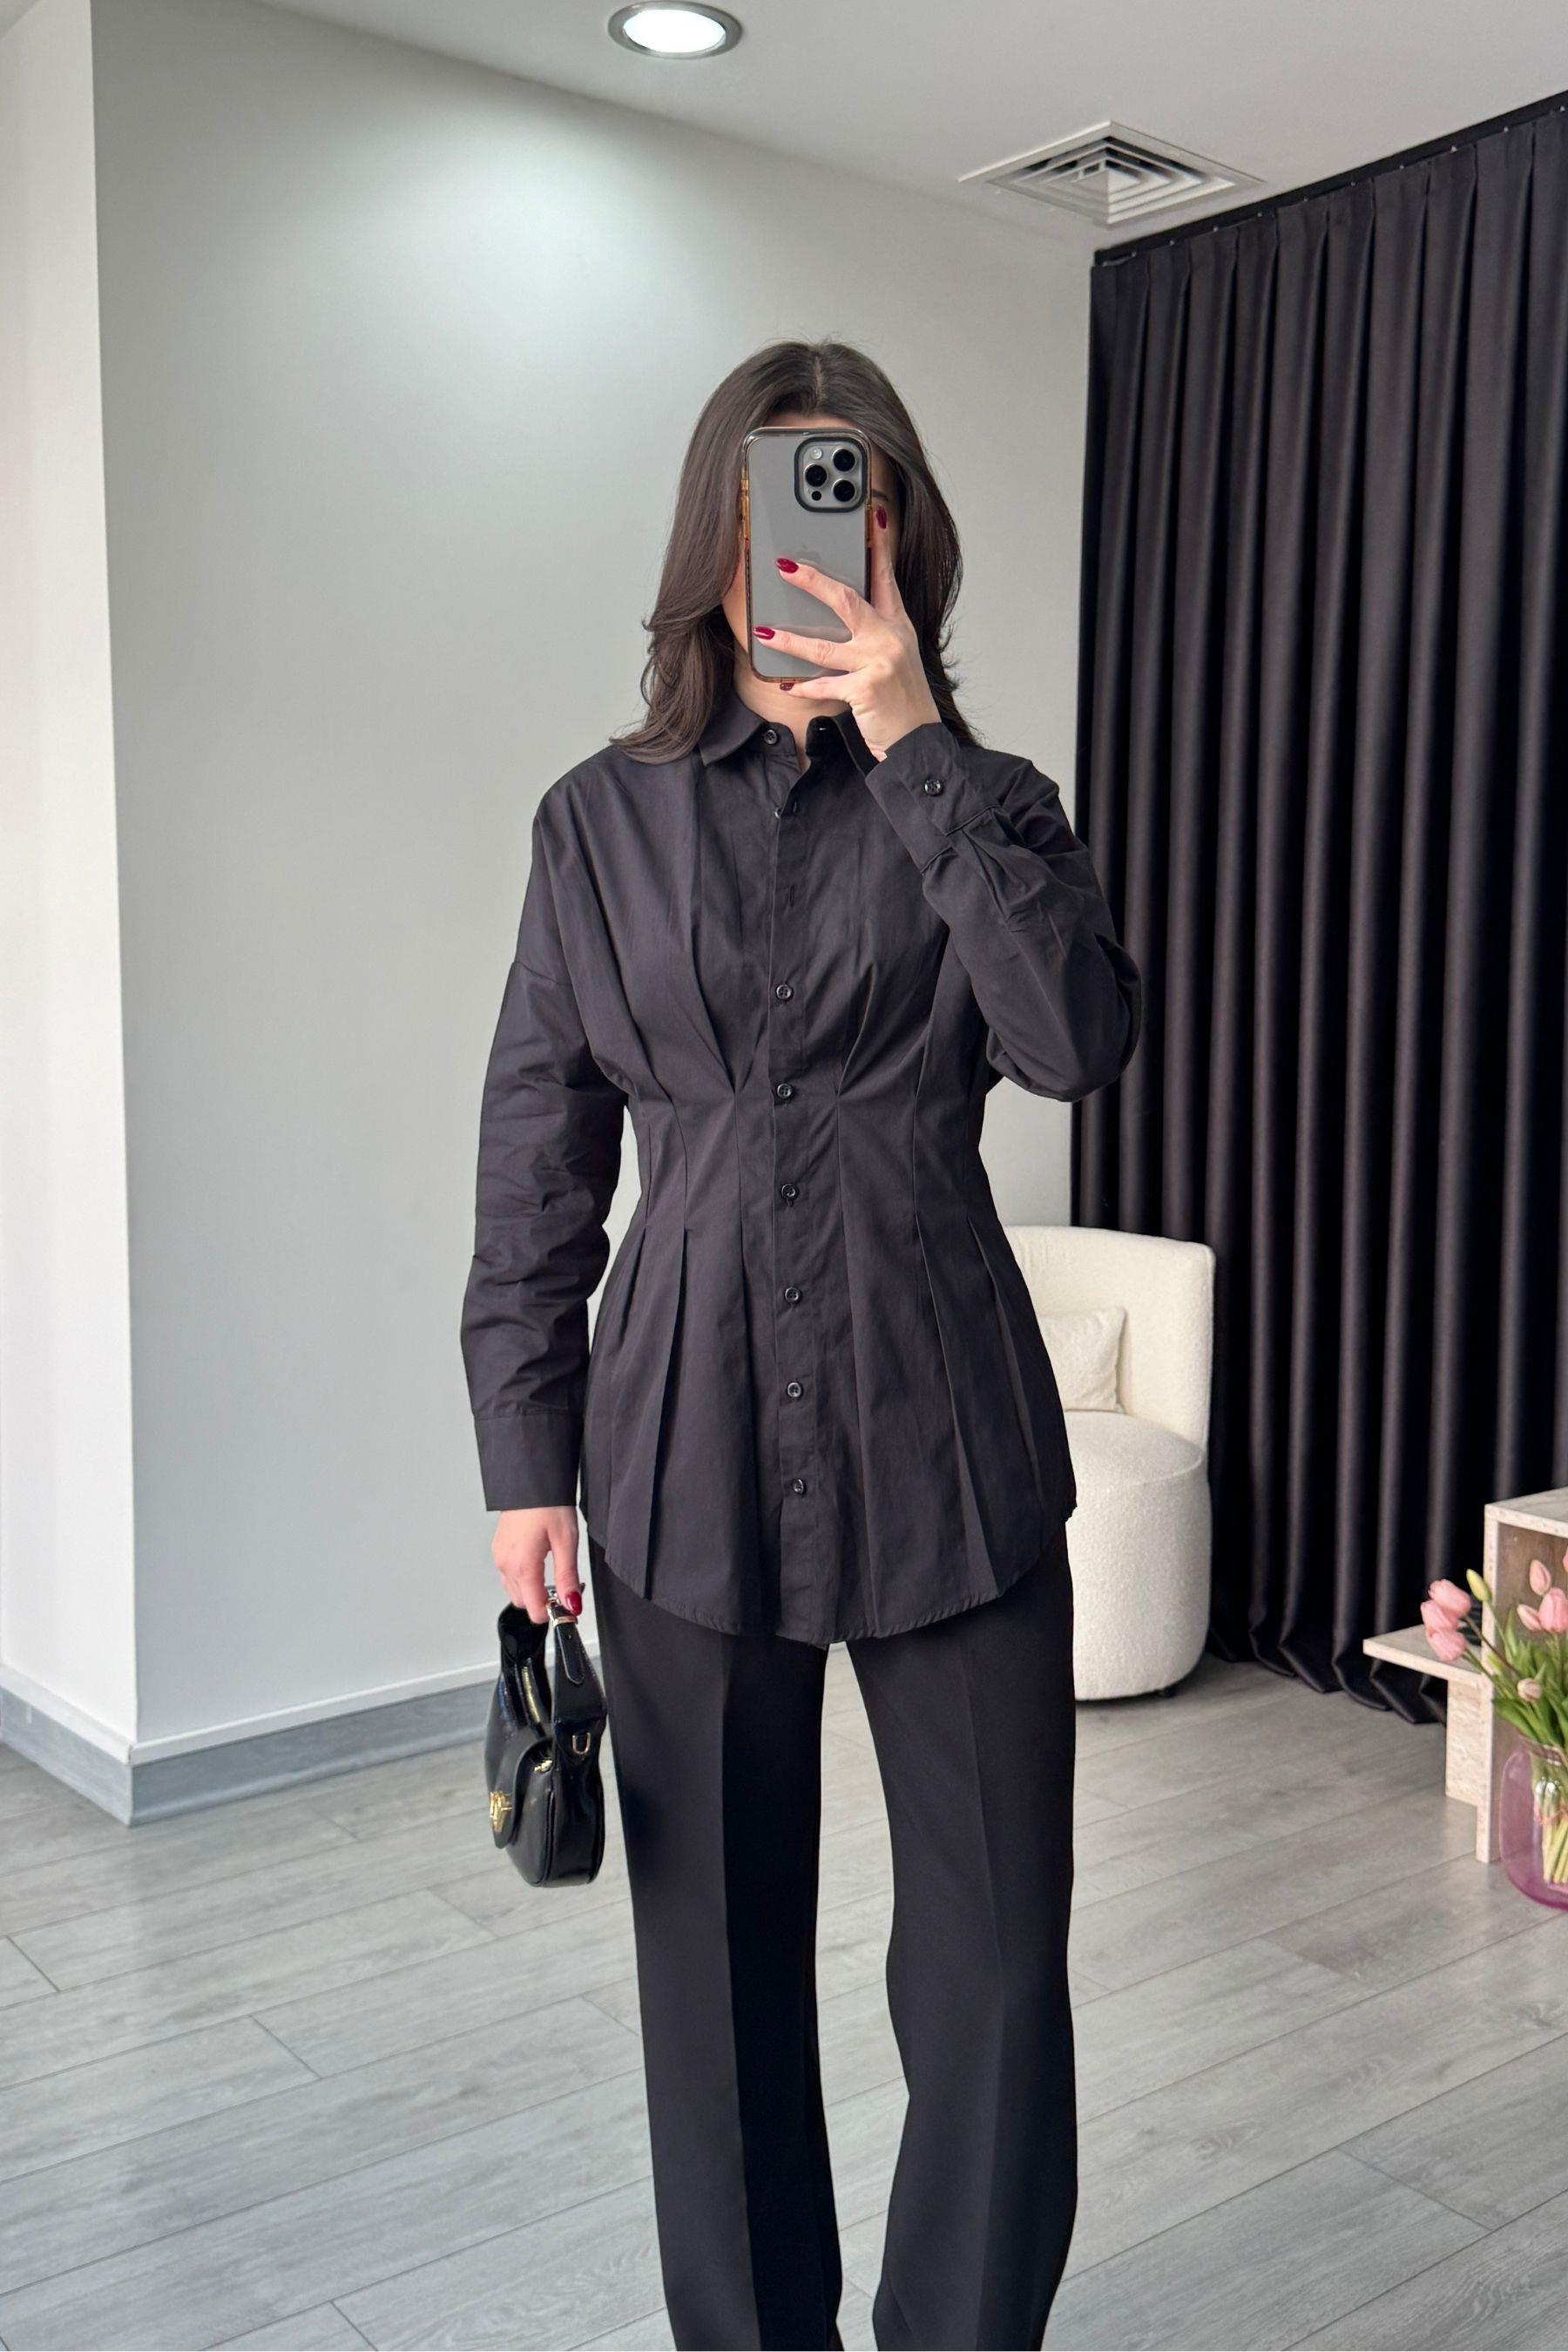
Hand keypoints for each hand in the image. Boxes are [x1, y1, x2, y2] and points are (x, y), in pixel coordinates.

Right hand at [493, 1505, 582, 1622]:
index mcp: (522, 1566)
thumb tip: (572, 1605)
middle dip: (544, 1601)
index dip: (555, 1612)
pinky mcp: (499, 1549)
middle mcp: (506, 1565)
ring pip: (515, 1590)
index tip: (570, 1604)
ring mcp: (500, 1557)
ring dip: (533, 1589)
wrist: (529, 1479)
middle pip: (524, 1603)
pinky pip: (509, 1575)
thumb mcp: (566, 1541)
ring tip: (553, 1570)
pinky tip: (539, 1561)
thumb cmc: (547, 1503)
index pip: (535, 1610)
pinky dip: (524, 1577)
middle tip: (566, 1585)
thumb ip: (567, 1577)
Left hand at [755, 506, 942, 758]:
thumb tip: (840, 615)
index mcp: (898, 626)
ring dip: (791, 640)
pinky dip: (804, 686)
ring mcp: (878, 663)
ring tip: (766, 633)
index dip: (880, 545)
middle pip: (847, 600)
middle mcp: (890, 639)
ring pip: (824, 646)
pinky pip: (825, 684)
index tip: (872, 516)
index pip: (886, 578)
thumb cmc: (902, 702)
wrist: (917, 742)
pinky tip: (786, 684)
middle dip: (813, 581)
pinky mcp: (866, 689)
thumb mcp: (897, 659)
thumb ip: (875, 634)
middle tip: (786, 566)